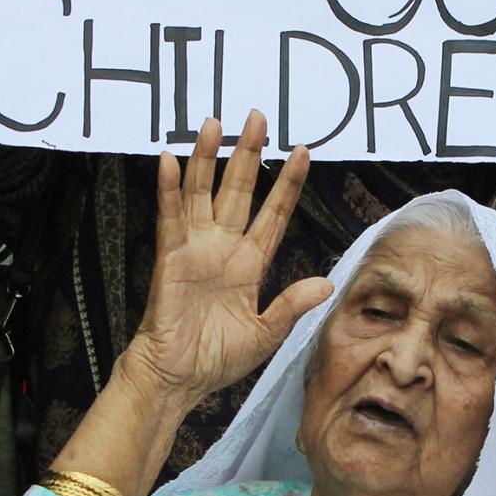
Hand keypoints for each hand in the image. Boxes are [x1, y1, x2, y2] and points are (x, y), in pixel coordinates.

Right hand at [120, 112, 334, 407]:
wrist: (177, 378)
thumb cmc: (216, 359)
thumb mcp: (265, 335)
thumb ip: (291, 306)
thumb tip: (326, 283)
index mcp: (250, 264)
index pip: (274, 214)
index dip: (288, 184)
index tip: (303, 151)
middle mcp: (224, 248)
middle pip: (239, 190)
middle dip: (249, 154)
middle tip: (258, 116)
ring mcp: (196, 249)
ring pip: (203, 193)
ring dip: (208, 159)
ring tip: (215, 123)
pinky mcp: (170, 258)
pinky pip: (170, 217)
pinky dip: (169, 189)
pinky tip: (169, 160)